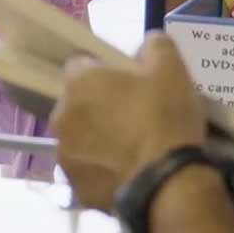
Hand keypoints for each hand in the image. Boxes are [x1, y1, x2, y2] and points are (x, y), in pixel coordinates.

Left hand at [49, 32, 206, 211]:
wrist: (167, 184)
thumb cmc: (165, 119)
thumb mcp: (172, 69)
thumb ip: (155, 46)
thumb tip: (148, 44)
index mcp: (78, 83)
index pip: (80, 65)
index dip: (104, 71)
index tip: (127, 82)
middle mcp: (61, 118)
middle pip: (77, 104)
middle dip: (98, 107)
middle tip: (133, 116)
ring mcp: (66, 156)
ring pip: (80, 139)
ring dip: (98, 140)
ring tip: (133, 149)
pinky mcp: (77, 189)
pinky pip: (89, 171)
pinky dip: (104, 171)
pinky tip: (130, 173)